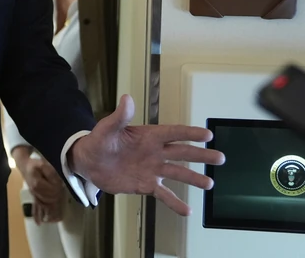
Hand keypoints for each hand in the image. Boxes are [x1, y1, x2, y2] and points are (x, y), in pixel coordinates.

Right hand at [12, 146, 65, 223]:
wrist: (25, 166)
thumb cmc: (35, 165)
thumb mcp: (44, 165)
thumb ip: (51, 174)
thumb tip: (59, 184)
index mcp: (37, 183)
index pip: (52, 189)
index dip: (58, 187)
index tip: (61, 183)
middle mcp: (35, 191)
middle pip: (50, 198)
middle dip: (57, 196)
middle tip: (61, 190)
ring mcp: (35, 195)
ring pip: (44, 205)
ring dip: (52, 210)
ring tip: (57, 216)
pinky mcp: (35, 197)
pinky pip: (35, 208)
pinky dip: (37, 216)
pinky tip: (39, 223)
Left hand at [68, 94, 224, 215]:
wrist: (89, 163)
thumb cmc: (99, 141)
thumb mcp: (107, 128)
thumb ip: (119, 116)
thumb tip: (126, 98)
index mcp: (148, 136)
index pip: (173, 133)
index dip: (189, 133)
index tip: (207, 135)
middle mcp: (154, 152)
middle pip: (182, 153)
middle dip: (201, 155)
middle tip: (220, 158)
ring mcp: (152, 169)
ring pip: (177, 173)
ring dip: (193, 178)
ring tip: (209, 184)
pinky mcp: (146, 185)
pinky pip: (164, 194)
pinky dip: (175, 203)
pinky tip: (187, 210)